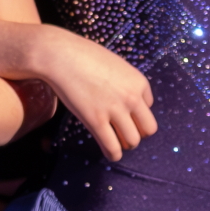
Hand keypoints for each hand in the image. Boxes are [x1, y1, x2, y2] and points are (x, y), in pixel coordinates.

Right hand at [38, 30, 155, 160]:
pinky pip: (112, 147)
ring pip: (133, 140)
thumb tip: (125, 101)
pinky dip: (113, 154)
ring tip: (116, 143)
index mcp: (139, 82)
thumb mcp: (116, 65)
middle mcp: (132, 98)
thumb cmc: (84, 56)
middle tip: (125, 133)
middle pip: (148, 128)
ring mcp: (115, 111)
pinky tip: (110, 154)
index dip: (136, 112)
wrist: (61, 56)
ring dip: (126, 144)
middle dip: (138, 132)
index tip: (124, 113)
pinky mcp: (96, 121)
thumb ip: (125, 82)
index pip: (149, 107)